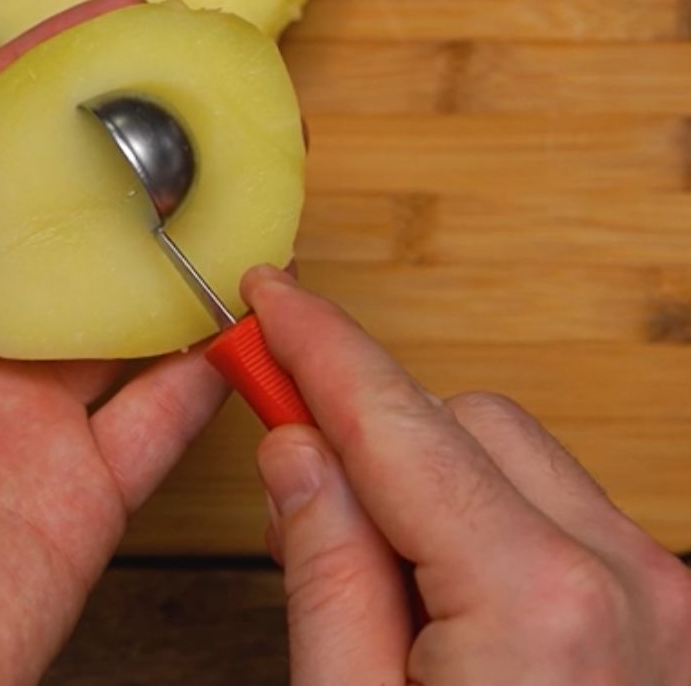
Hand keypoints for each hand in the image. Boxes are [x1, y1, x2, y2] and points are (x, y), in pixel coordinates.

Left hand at [0, 0, 227, 685]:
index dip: (31, 85)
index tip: (103, 27)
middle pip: (60, 224)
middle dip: (124, 157)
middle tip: (197, 99)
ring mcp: (29, 415)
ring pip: (123, 310)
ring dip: (179, 253)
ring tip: (243, 192)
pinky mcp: (82, 492)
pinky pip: (162, 416)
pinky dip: (209, 372)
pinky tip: (248, 325)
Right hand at [244, 267, 690, 685]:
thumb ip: (325, 572)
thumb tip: (297, 449)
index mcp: (537, 603)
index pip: (396, 419)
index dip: (318, 344)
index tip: (268, 297)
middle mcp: (627, 581)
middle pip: (465, 422)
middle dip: (373, 431)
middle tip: (296, 478)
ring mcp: (666, 601)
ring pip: (516, 457)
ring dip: (430, 476)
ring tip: (379, 578)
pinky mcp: (670, 621)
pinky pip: (558, 512)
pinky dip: (485, 516)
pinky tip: (444, 595)